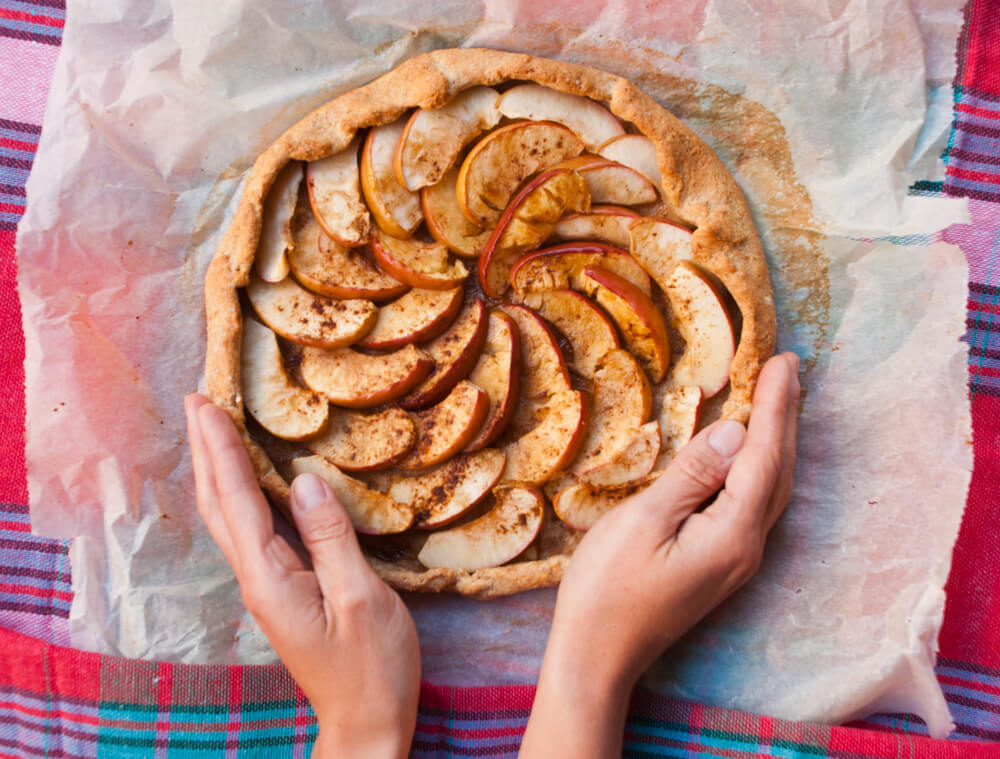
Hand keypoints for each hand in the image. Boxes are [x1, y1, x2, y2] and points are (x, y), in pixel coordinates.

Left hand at [184, 395, 419, 758]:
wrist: (367, 722)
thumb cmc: (372, 667)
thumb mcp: (361, 599)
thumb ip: (331, 538)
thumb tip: (303, 481)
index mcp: (271, 578)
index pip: (238, 501)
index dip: (222, 449)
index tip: (206, 404)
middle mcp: (257, 580)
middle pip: (220, 505)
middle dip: (207, 450)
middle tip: (197, 399)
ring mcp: (267, 586)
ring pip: (229, 517)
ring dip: (218, 468)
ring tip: (212, 428)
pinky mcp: (282, 589)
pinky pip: (250, 529)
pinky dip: (241, 492)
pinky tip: (248, 480)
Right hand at [519, 352, 799, 757]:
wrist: (597, 655)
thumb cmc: (607, 589)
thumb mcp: (643, 522)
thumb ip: (692, 476)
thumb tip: (736, 432)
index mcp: (732, 534)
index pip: (763, 456)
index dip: (773, 406)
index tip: (781, 361)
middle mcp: (747, 548)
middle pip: (778, 471)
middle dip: (786, 416)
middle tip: (790, 367)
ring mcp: (736, 560)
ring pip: (770, 488)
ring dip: (778, 440)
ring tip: (779, 398)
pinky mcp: (720, 564)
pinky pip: (754, 503)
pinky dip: (760, 466)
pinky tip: (751, 454)